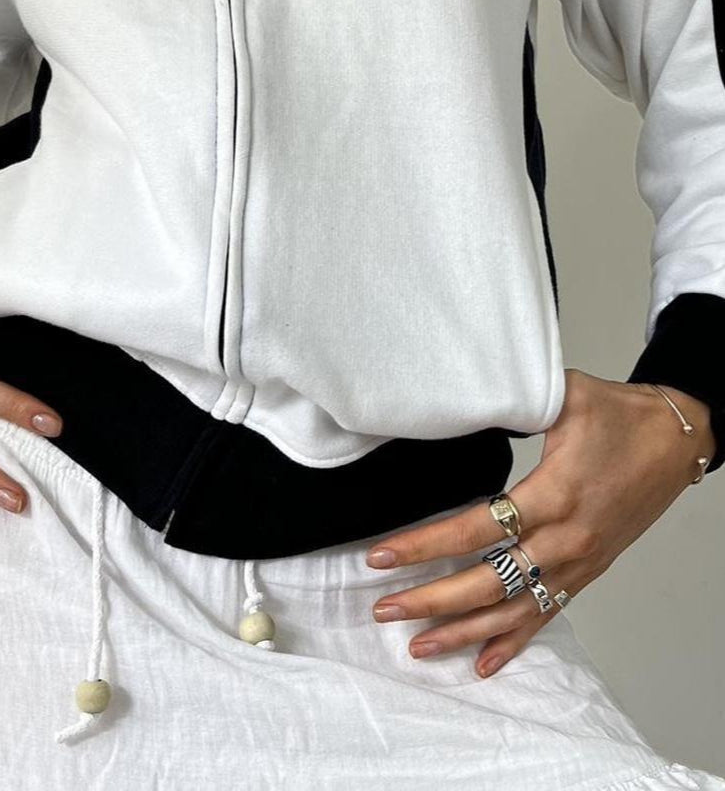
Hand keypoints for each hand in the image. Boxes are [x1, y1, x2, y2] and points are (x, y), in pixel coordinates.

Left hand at [362, 367, 715, 678]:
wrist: (677, 439)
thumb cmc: (621, 415)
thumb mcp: (564, 395)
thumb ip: (512, 399)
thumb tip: (461, 396)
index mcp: (554, 494)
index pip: (475, 529)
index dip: (425, 545)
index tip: (381, 556)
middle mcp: (565, 539)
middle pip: (488, 582)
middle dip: (431, 600)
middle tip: (383, 609)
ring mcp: (578, 562)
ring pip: (514, 610)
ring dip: (463, 631)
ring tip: (418, 645)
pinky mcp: (588, 572)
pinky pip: (547, 615)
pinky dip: (513, 642)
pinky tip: (483, 664)